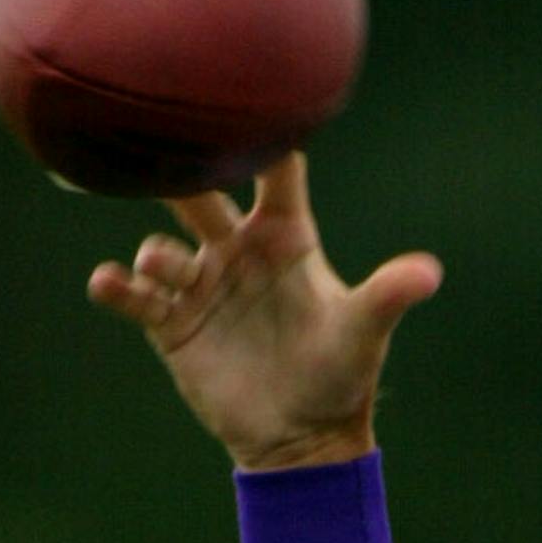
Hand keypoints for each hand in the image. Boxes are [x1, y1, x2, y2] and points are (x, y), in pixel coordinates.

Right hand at [88, 153, 442, 471]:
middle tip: (160, 160)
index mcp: (288, 239)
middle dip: (182, 178)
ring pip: (162, 246)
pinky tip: (112, 284)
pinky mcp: (172, 323)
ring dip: (156, 252)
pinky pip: (133, 294)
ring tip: (163, 267)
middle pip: (202, 197)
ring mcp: (202, 284)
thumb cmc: (341, 376)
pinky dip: (116, 286)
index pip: (276, 176)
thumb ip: (389, 296)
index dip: (262, 140)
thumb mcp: (364, 333)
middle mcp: (240, 251)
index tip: (242, 104)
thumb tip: (429, 274)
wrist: (304, 437)